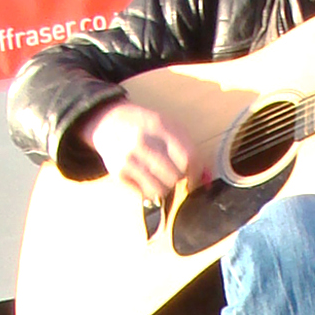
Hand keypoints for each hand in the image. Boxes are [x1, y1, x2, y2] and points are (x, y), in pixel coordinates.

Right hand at [80, 98, 203, 198]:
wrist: (108, 121)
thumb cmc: (145, 126)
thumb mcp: (168, 126)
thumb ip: (189, 148)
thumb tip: (206, 180)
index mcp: (159, 125)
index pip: (187, 157)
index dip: (196, 173)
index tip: (195, 178)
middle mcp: (142, 142)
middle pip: (175, 175)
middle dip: (180, 179)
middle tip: (175, 173)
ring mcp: (128, 158)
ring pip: (160, 189)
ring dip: (166, 187)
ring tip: (161, 176)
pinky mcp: (118, 172)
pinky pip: (144, 193)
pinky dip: (150, 189)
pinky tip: (146, 177)